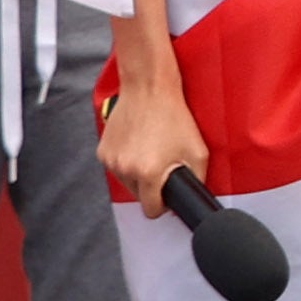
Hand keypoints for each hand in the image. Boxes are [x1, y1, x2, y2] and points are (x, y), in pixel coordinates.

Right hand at [100, 75, 207, 207]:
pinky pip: (116, 168)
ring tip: (151, 151)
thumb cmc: (174, 117)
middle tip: (162, 163)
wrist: (149, 89)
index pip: (151, 210)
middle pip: (138, 196)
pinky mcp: (102, 151)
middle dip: (151, 186)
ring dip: (137, 174)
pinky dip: (126, 162)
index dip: (163, 204)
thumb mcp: (198, 151)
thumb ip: (196, 180)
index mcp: (147, 174)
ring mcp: (111, 161)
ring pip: (126, 182)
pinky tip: (138, 144)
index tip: (168, 194)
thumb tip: (192, 196)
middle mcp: (125, 170)